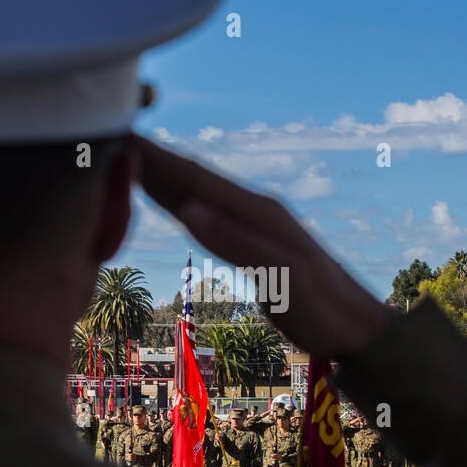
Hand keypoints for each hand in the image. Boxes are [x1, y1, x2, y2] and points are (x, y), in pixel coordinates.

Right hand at [130, 135, 393, 359]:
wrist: (359, 330)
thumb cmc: (323, 310)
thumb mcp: (282, 277)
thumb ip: (236, 242)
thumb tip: (187, 209)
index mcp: (258, 213)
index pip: (196, 179)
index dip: (156, 159)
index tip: (118, 136)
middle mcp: (256, 210)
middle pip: (193, 178)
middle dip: (152, 158)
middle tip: (107, 135)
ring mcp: (256, 224)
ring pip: (199, 192)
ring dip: (163, 175)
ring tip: (127, 159)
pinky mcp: (255, 243)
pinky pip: (208, 211)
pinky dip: (181, 200)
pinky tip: (170, 200)